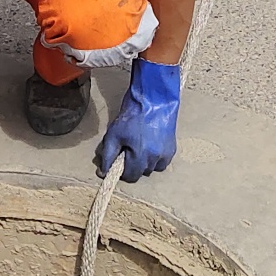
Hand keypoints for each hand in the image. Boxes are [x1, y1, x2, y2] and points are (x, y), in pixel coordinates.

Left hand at [95, 59, 180, 182]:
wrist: (154, 98)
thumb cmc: (132, 114)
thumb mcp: (114, 134)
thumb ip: (108, 156)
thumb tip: (102, 173)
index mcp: (141, 156)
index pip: (131, 177)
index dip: (122, 170)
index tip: (119, 159)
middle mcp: (155, 158)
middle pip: (142, 172)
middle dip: (134, 164)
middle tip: (129, 148)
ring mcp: (166, 154)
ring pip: (152, 168)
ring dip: (145, 162)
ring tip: (140, 145)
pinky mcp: (172, 148)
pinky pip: (162, 161)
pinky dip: (156, 158)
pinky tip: (150, 144)